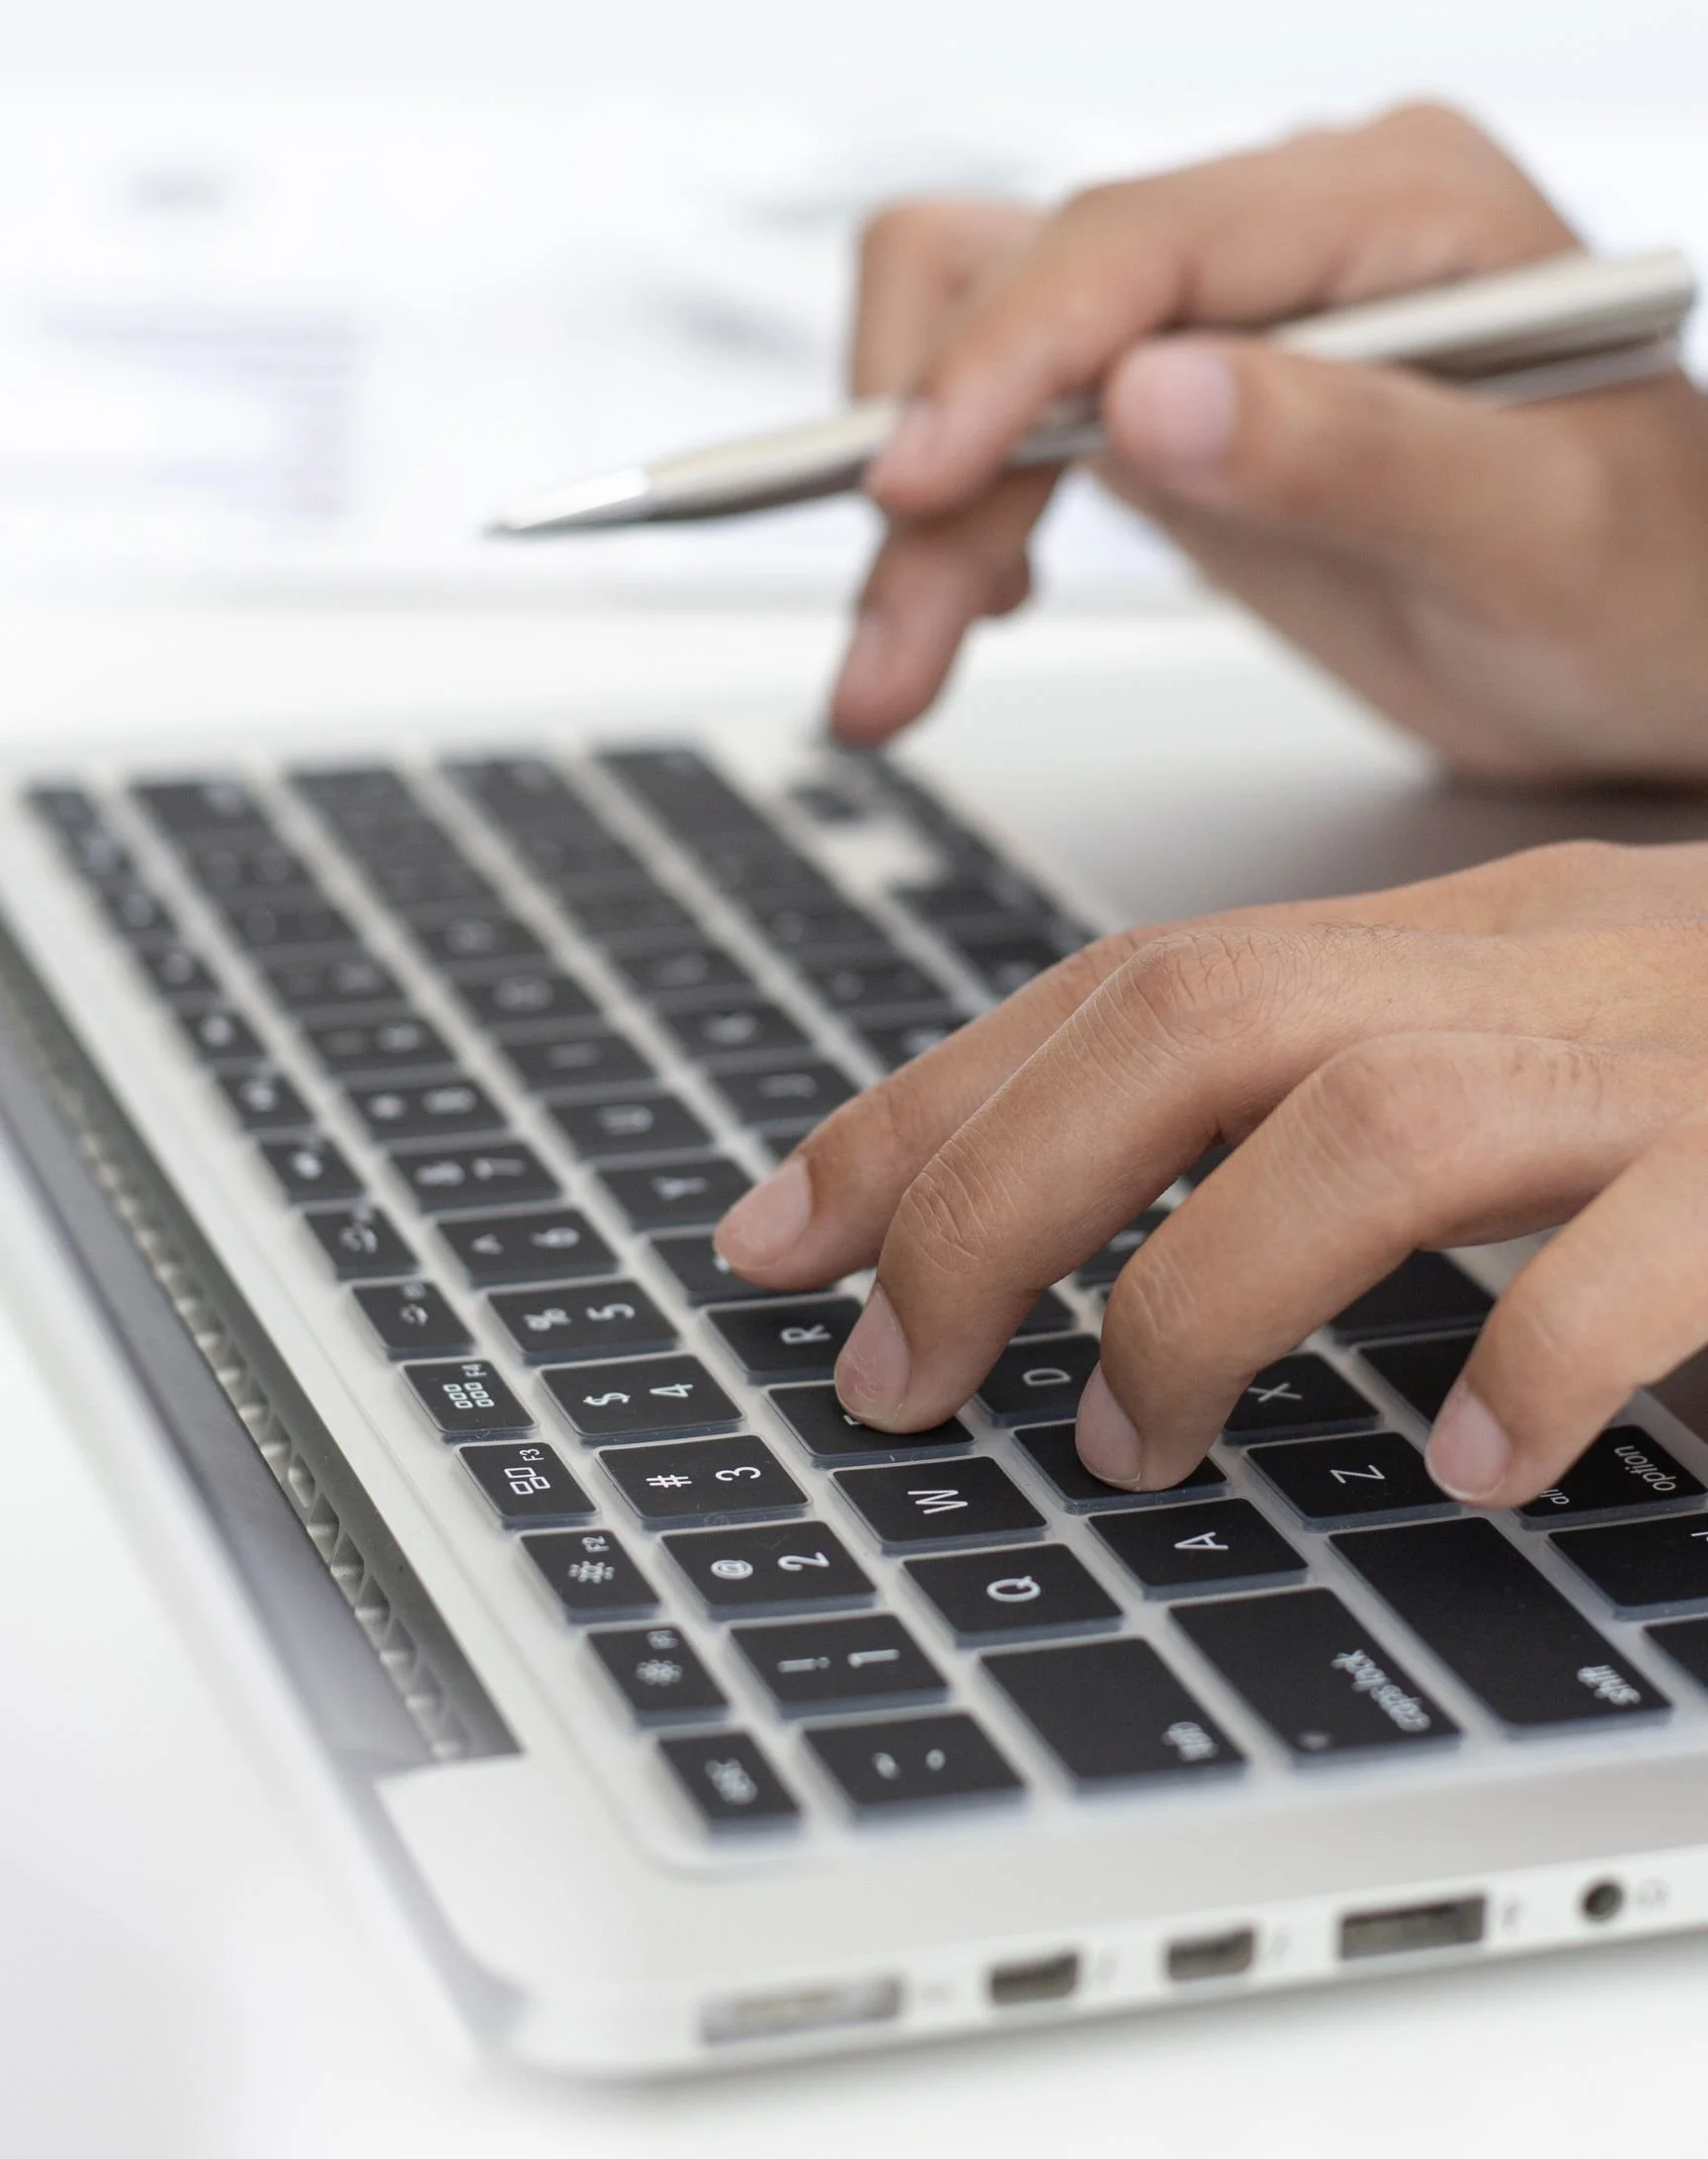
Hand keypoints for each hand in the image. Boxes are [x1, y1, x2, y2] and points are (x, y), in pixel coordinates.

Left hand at [714, 837, 1707, 1508]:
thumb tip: (1085, 1255)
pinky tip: (1474, 1462)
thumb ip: (1334, 1123)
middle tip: (893, 1369)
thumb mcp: (1519, 1073)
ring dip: (1203, 1294)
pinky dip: (1541, 1359)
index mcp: (1447, 938)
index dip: (928, 1104)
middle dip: (993, 1195)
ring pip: (1375, 1120)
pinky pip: (1659, 1245)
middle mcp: (1537, 960)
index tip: (778, 1232)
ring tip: (1126, 1436)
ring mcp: (1680, 1049)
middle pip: (1190, 1023)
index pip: (1122, 984)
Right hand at [830, 103, 1707, 779]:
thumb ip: (1349, 452)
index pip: (1133, 236)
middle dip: (927, 470)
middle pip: (1016, 290)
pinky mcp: (1173, 402)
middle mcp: (1284, 233)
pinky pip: (1003, 430)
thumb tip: (1145, 399)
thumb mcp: (1532, 535)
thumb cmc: (1641, 588)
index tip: (911, 485)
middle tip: (893, 652)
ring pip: (975, 357)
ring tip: (899, 675)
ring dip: (914, 515)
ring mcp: (1218, 315)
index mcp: (1392, 203)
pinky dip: (952, 529)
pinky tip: (969, 613)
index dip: (1001, 357)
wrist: (1651, 654)